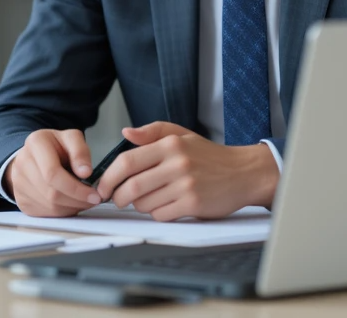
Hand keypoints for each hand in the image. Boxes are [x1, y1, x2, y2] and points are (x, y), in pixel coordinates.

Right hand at [4, 129, 102, 217]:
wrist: (36, 155)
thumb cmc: (57, 147)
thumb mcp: (72, 139)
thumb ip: (80, 151)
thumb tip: (85, 172)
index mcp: (35, 143)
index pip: (52, 174)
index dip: (76, 188)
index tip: (94, 194)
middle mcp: (22, 163)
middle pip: (51, 193)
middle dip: (77, 200)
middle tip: (93, 200)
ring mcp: (18, 183)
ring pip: (49, 206)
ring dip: (72, 207)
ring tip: (83, 200)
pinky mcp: (21, 200)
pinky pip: (45, 213)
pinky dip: (62, 212)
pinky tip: (70, 202)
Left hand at [94, 122, 277, 220]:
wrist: (243, 173)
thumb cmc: (209, 155)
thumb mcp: (181, 135)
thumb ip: (152, 132)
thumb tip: (126, 133)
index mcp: (170, 145)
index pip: (127, 161)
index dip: (109, 176)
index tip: (103, 185)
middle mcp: (177, 164)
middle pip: (132, 186)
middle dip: (118, 196)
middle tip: (117, 199)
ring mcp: (186, 185)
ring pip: (145, 203)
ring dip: (139, 205)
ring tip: (148, 199)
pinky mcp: (193, 204)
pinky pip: (161, 214)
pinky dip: (157, 213)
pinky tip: (165, 206)